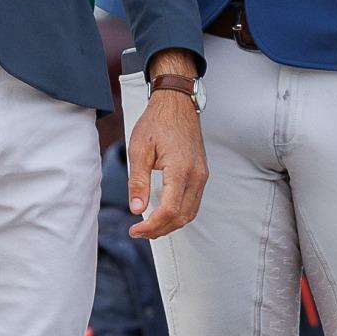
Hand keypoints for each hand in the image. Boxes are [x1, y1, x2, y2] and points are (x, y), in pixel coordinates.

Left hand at [126, 67, 207, 239]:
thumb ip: (138, 181)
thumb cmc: (158, 121)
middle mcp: (196, 175)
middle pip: (182, 217)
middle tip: (138, 232)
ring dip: (170, 224)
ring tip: (149, 226)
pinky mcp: (201, 174)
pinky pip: (193, 202)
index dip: (151, 226)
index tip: (134, 230)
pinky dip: (179, 214)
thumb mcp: (139, 150)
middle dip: (159, 230)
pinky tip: (163, 213)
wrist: (177, 104)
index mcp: (181, 169)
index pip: (169, 210)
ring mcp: (202, 175)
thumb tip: (137, 209)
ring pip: (190, 212)